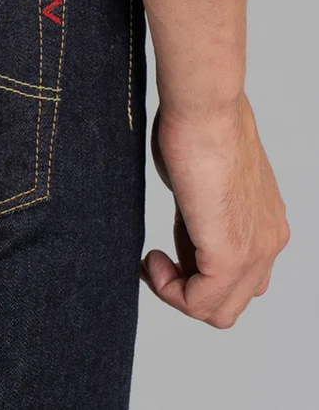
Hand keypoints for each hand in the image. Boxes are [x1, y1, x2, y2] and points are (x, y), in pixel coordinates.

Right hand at [141, 95, 288, 327]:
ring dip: (177, 294)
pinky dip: (169, 291)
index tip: (162, 248)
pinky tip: (151, 259)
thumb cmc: (197, 125)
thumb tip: (188, 222)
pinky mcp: (230, 253)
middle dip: (186, 289)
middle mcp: (269, 241)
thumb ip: (203, 209)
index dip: (193, 270)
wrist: (203, 107)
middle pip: (231, 302)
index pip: (238, 277)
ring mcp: (255, 250)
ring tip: (153, 261)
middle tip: (155, 260)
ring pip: (220, 311)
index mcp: (266, 222)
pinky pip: (200, 302)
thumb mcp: (202, 178)